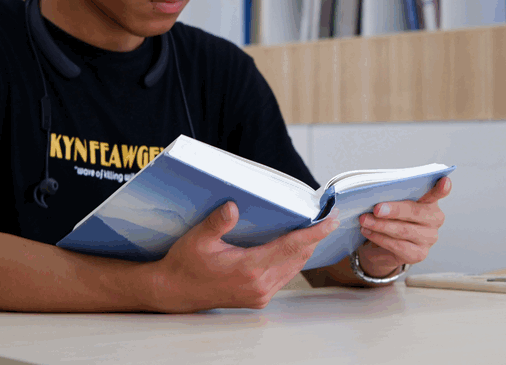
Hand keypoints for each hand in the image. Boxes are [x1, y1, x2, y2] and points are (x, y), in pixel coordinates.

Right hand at [150, 201, 338, 312]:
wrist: (175, 292)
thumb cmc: (185, 264)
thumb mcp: (198, 239)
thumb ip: (217, 222)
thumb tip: (233, 206)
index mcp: (249, 268)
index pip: (290, 247)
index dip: (313, 233)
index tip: (330, 221)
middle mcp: (259, 284)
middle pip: (298, 257)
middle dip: (314, 238)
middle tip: (327, 218)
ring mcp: (260, 294)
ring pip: (293, 268)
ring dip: (305, 249)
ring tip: (315, 229)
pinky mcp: (258, 298)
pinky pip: (284, 276)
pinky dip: (293, 260)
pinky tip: (294, 247)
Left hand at [356, 176, 451, 277]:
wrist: (383, 246)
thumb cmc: (389, 217)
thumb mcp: (392, 203)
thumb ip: (392, 195)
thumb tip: (377, 192)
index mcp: (430, 201)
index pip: (437, 193)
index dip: (441, 188)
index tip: (444, 181)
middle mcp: (434, 219)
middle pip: (416, 212)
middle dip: (394, 210)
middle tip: (376, 209)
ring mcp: (429, 238)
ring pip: (404, 230)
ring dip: (381, 225)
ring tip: (364, 220)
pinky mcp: (418, 254)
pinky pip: (397, 245)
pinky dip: (380, 238)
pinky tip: (368, 232)